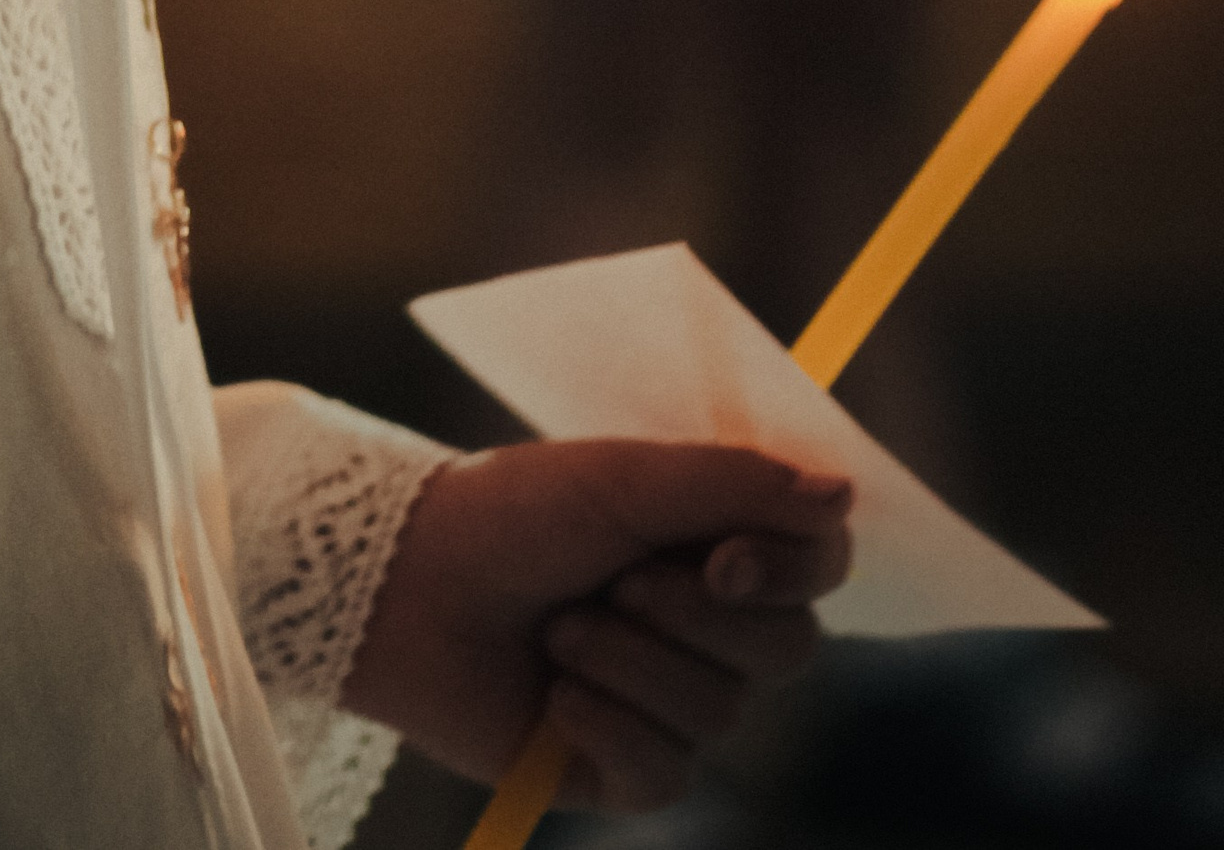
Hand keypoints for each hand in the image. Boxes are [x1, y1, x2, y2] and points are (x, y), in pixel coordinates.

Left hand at [348, 439, 853, 813]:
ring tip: (557, 626)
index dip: (789, 570)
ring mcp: (670, 701)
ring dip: (626, 661)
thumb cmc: (513, 512)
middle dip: (687, 614)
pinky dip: (602, 725)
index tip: (721, 561)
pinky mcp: (625, 768)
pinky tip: (552, 696)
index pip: (819, 564)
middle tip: (612, 579)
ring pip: (720, 711)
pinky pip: (665, 772)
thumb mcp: (623, 478)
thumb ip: (736, 482)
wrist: (407, 583)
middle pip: (787, 649)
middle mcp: (708, 625)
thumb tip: (844, 490)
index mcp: (715, 542)